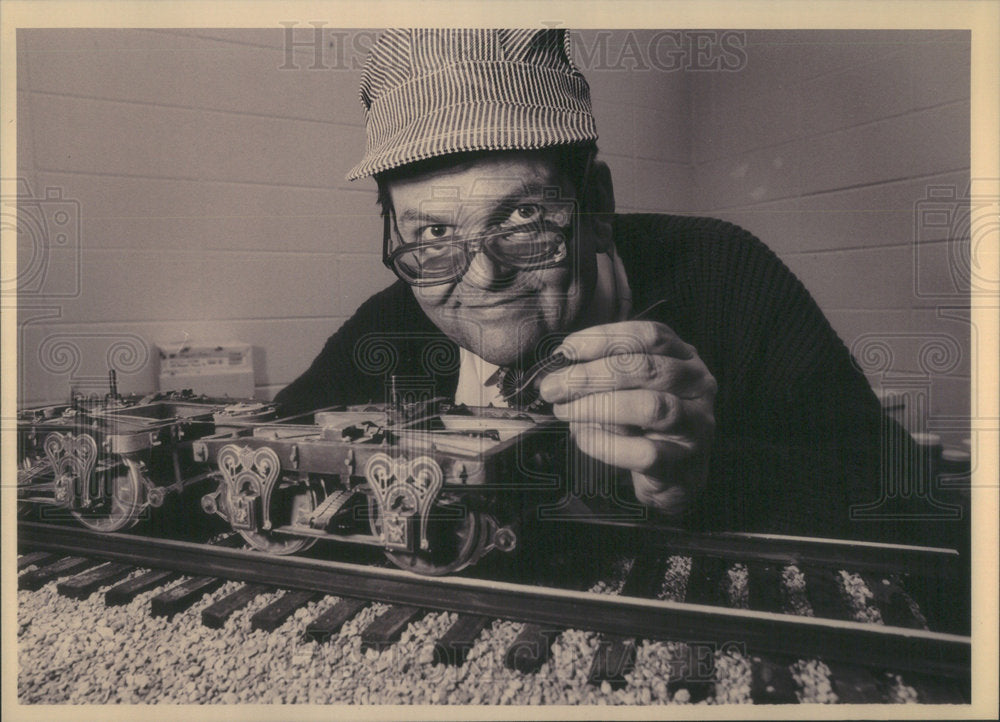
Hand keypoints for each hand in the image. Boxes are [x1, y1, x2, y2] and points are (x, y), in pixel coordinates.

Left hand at [538, 320, 715, 515]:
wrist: (674, 476)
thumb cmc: (644, 424)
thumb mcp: (628, 389)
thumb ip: (604, 372)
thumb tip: (558, 369)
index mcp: (684, 357)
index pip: (650, 336)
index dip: (604, 339)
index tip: (565, 351)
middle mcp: (698, 385)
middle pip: (646, 368)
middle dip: (591, 375)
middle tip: (554, 387)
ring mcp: (696, 425)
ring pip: (650, 407)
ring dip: (597, 406)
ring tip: (564, 410)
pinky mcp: (683, 463)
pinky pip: (643, 452)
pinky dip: (606, 444)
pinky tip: (584, 438)